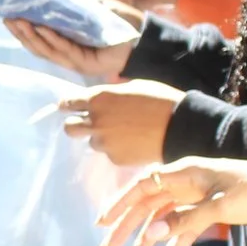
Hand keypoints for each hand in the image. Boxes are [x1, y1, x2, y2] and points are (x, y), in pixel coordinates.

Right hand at [7, 11, 137, 81]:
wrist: (146, 38)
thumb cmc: (122, 22)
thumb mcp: (94, 7)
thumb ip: (73, 4)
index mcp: (67, 43)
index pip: (38, 38)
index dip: (22, 29)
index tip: (7, 15)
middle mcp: (68, 54)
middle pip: (37, 46)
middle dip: (20, 32)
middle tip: (5, 18)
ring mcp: (76, 60)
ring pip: (47, 50)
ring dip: (31, 36)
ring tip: (17, 22)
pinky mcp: (86, 63)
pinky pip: (65, 49)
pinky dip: (52, 39)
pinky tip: (41, 29)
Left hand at [56, 80, 180, 166]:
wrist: (179, 126)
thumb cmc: (159, 99)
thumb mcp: (132, 86)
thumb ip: (111, 93)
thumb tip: (102, 95)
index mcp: (98, 98)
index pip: (69, 102)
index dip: (67, 105)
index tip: (67, 107)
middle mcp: (96, 121)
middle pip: (69, 127)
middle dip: (75, 125)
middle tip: (86, 124)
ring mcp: (104, 142)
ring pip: (92, 142)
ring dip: (101, 138)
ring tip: (121, 134)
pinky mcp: (115, 158)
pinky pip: (109, 154)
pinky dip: (117, 149)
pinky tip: (132, 143)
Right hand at [97, 159, 246, 245]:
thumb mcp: (220, 205)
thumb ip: (185, 221)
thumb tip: (149, 235)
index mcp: (185, 171)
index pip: (142, 186)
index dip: (118, 204)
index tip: (101, 224)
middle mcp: (186, 182)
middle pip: (147, 205)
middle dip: (126, 228)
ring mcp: (197, 198)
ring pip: (163, 221)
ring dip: (147, 242)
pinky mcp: (210, 212)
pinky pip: (183, 230)